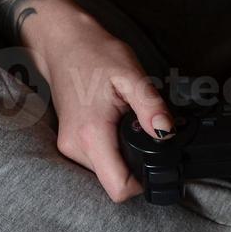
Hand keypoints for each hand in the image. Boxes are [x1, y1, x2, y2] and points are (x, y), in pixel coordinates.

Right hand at [27, 10, 172, 202]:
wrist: (64, 43)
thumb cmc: (95, 54)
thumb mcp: (131, 75)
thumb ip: (151, 106)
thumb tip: (167, 133)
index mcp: (91, 134)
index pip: (118, 188)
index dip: (142, 183)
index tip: (157, 162)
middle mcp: (75, 146)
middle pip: (113, 183)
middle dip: (135, 167)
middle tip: (145, 135)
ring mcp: (68, 147)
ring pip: (105, 174)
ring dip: (123, 158)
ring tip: (128, 126)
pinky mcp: (69, 143)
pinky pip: (97, 161)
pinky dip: (112, 151)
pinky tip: (116, 127)